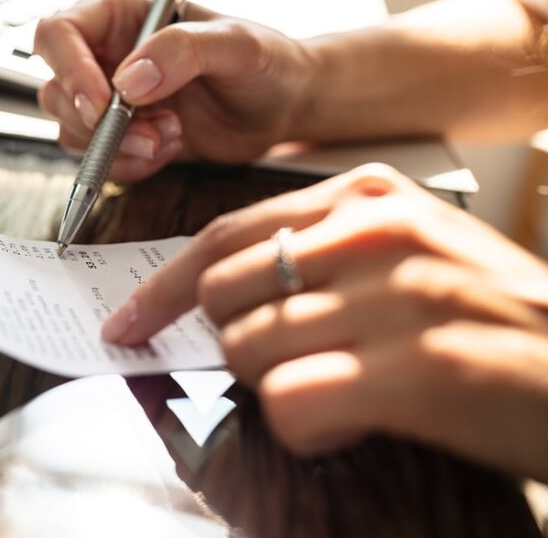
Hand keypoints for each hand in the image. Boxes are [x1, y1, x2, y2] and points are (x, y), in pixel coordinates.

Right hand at [34, 0, 316, 181]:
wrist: (285, 106)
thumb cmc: (266, 61)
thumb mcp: (236, 44)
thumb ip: (182, 50)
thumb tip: (128, 81)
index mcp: (119, 15)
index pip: (57, 34)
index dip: (68, 70)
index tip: (102, 106)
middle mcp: (104, 55)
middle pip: (55, 90)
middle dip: (96, 123)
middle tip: (150, 134)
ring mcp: (109, 99)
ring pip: (71, 129)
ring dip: (115, 148)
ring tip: (170, 138)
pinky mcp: (121, 137)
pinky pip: (97, 160)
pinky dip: (127, 166)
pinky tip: (169, 151)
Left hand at [101, 163, 547, 478]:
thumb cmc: (496, 320)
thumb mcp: (411, 254)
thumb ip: (322, 255)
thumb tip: (219, 291)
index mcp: (369, 195)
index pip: (223, 234)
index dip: (161, 286)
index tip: (128, 321)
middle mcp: (379, 232)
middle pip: (223, 292)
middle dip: (234, 343)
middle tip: (291, 365)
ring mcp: (400, 296)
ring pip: (249, 349)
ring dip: (277, 387)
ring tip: (346, 390)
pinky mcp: (421, 368)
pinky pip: (291, 402)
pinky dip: (306, 428)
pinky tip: (355, 421)